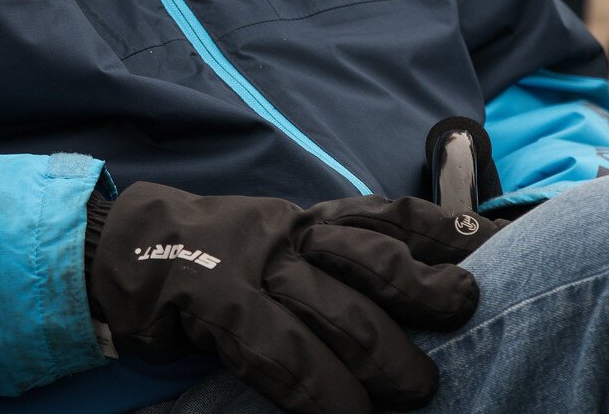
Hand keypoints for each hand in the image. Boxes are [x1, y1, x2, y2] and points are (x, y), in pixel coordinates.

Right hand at [85, 183, 487, 413]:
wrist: (116, 250)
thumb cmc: (208, 261)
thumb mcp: (274, 248)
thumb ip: (330, 266)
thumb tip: (414, 295)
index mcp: (305, 223)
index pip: (385, 218)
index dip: (441, 231)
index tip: (492, 246)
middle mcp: (285, 236)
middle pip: (370, 258)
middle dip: (424, 289)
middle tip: (467, 315)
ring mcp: (248, 266)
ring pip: (332, 306)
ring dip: (381, 354)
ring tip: (417, 391)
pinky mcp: (212, 299)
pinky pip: (277, 347)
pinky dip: (317, 387)